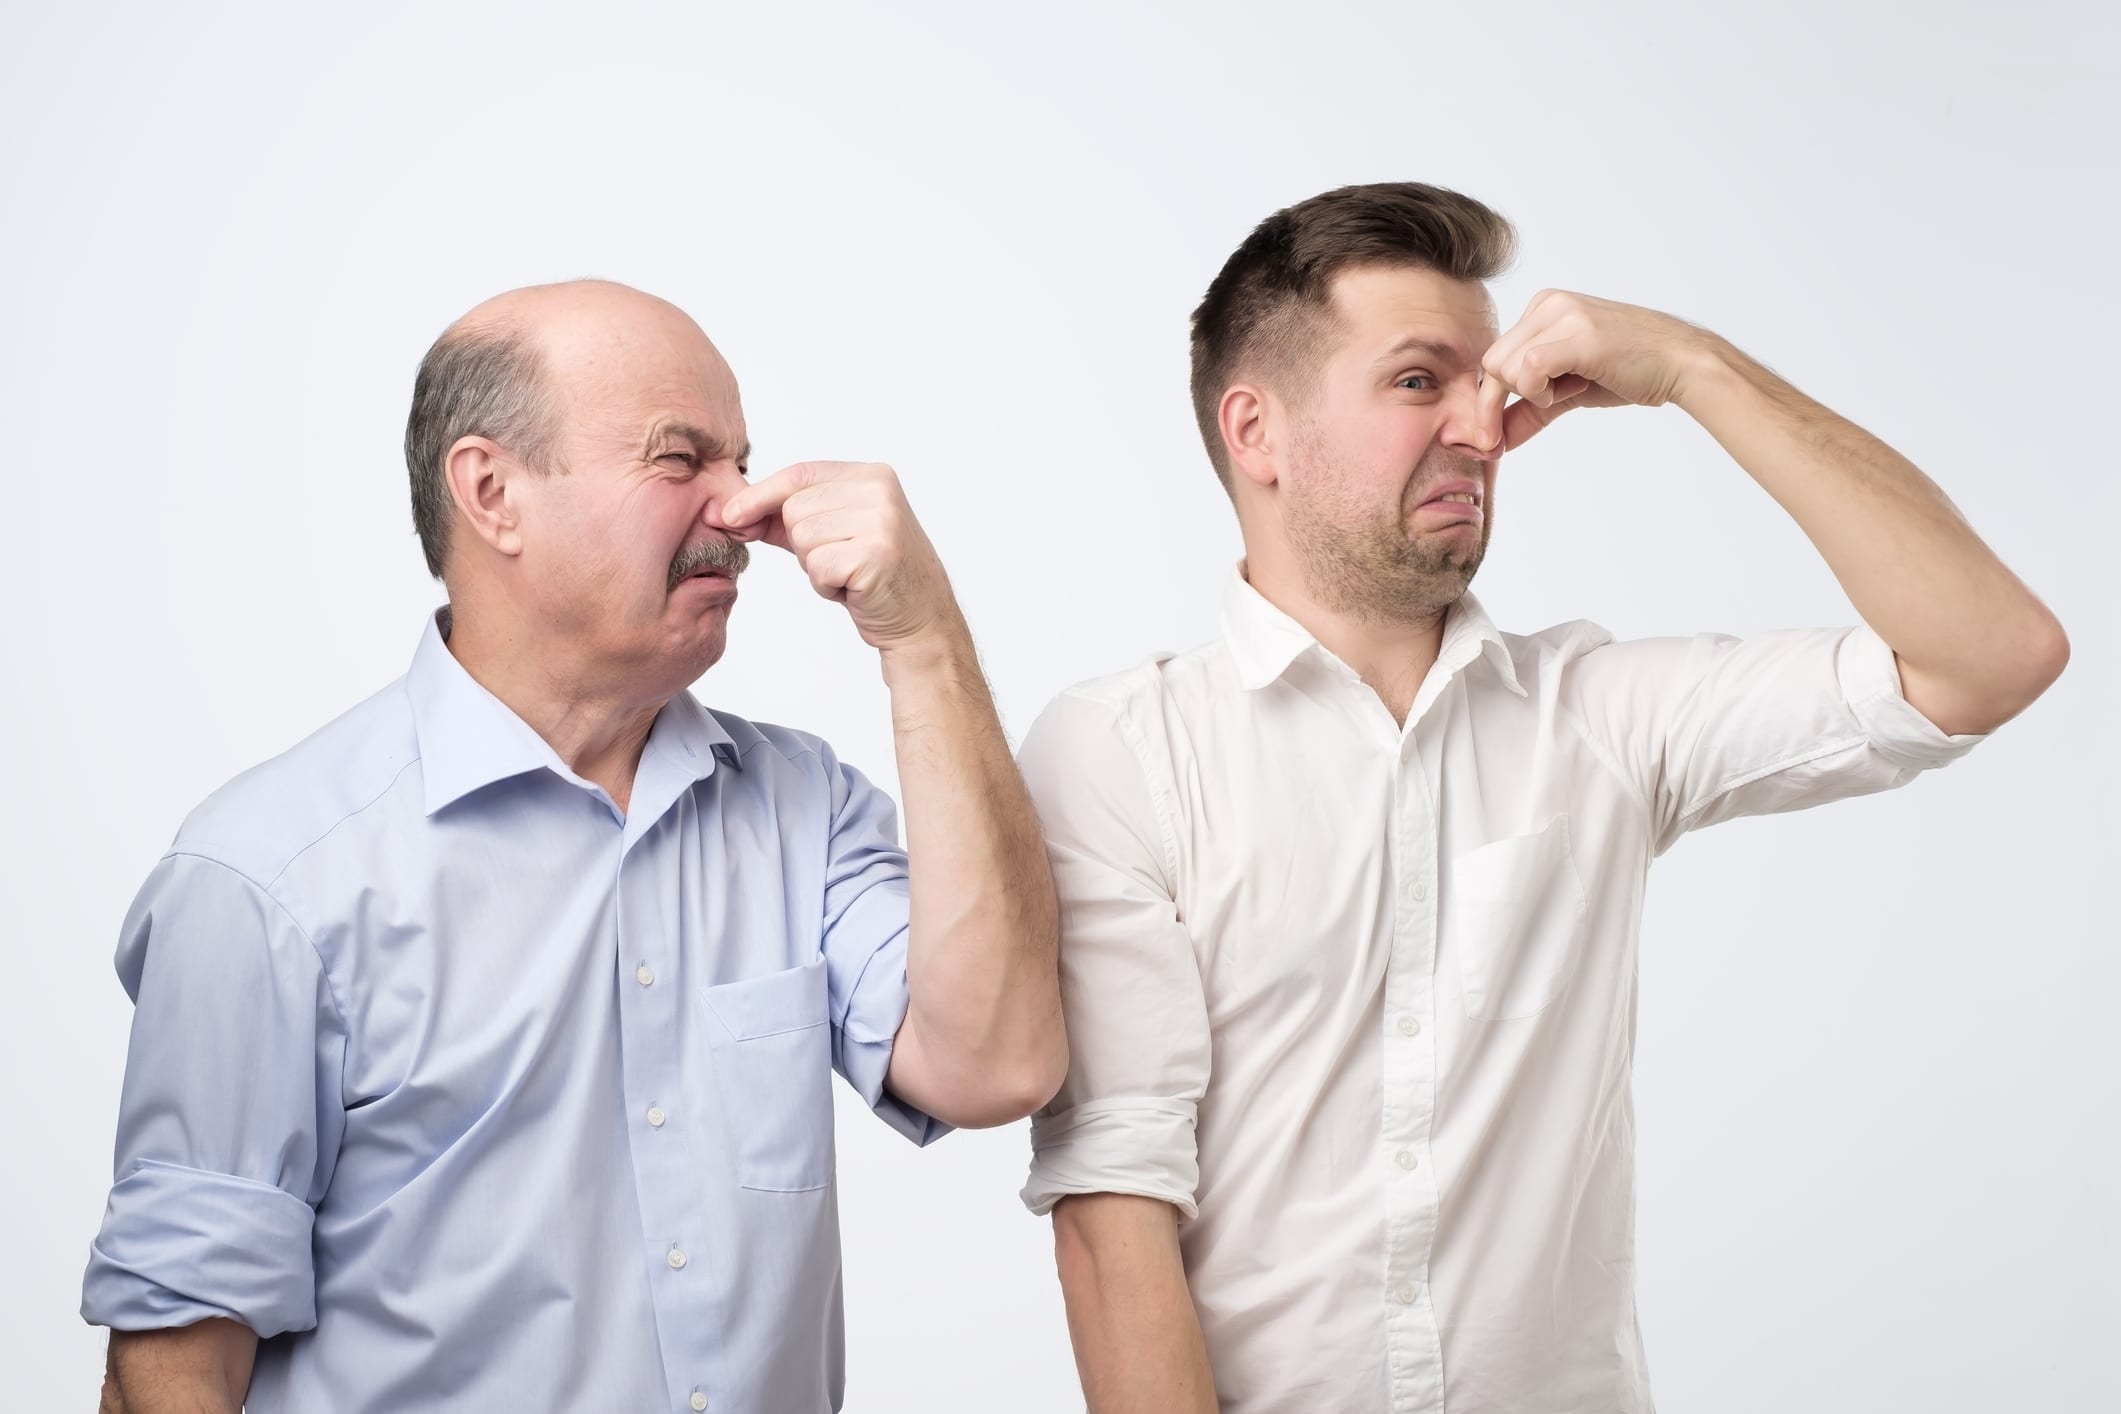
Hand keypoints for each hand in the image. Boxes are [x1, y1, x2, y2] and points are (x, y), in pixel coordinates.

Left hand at [721, 461, 961, 652]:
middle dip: (802, 543)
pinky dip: (826, 586)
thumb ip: (786, 518)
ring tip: (849, 574)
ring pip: (802, 538)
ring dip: (815, 566)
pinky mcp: (876, 555)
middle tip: (839, 560)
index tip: (730, 515)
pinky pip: (817, 567)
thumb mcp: (832, 535)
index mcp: (872, 475)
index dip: (759, 495)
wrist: (922, 619)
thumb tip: (729, 512)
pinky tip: (854, 589)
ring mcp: (882, 521)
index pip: (799, 474)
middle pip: (794, 508)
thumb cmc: (874, 576)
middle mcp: (880, 491)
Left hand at [1473, 290, 1716, 453]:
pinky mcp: (1579, 334)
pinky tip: (1570, 389)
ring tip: (1570, 390)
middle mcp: (1548, 304)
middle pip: (1490, 364)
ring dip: (1530, 394)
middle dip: (1496, 405)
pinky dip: (1539, 391)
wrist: (1681, 364)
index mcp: (1542, 308)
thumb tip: (1495, 443)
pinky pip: (1528, 369)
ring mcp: (1563, 315)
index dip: (1488, 402)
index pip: (1494, 358)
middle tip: (1531, 420)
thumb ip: (1529, 412)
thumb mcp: (1568, 392)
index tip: (1489, 438)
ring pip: (1503, 367)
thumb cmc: (1629, 373)